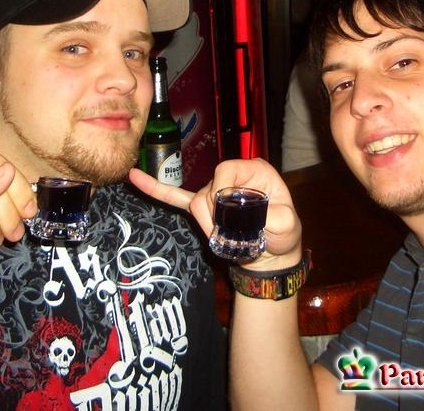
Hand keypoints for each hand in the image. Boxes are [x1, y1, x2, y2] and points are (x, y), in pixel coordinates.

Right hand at [128, 158, 302, 268]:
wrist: (272, 253)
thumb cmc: (283, 234)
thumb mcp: (288, 225)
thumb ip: (273, 218)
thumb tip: (249, 215)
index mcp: (254, 171)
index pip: (225, 170)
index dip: (222, 191)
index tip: (229, 214)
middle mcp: (232, 175)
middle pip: (207, 189)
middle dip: (215, 216)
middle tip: (232, 234)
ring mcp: (214, 190)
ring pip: (196, 202)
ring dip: (207, 224)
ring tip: (224, 236)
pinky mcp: (202, 206)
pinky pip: (176, 198)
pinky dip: (156, 189)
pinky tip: (135, 177)